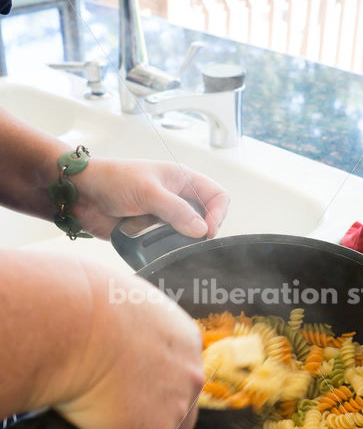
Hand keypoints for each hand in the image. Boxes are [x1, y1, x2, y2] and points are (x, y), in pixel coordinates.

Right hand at [49, 261, 203, 428]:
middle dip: (151, 418)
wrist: (75, 321)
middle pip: (179, 409)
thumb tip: (103, 338)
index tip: (131, 393)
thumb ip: (126, 326)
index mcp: (184, 338)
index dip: (155, 388)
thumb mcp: (121, 302)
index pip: (179, 373)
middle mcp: (190, 373)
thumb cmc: (84, 302)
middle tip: (116, 420)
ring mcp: (177, 407)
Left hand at [73, 157, 228, 239]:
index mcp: (182, 180)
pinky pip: (167, 245)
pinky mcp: (151, 233)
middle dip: (199, 231)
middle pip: (205, 218)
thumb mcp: (147, 191)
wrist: (78, 195)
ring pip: (187, 235)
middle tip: (190, 241)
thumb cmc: (110, 180)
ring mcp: (164, 217)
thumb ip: (176, 210)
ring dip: (178, 241)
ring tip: (164, 240)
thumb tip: (201, 230)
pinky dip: (162, 249)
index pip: (217, 196)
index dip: (217, 213)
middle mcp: (177, 198)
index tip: (207, 231)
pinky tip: (150, 245)